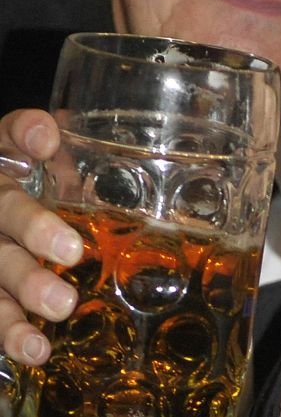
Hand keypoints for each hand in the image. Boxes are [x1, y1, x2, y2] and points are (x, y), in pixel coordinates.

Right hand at [0, 110, 81, 365]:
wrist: (11, 212)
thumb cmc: (38, 182)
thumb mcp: (51, 158)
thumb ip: (64, 150)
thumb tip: (56, 136)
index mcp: (3, 161)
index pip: (6, 135)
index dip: (23, 133)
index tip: (47, 144)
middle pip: (2, 211)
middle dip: (32, 230)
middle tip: (71, 250)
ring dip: (17, 298)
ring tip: (53, 320)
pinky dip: (9, 331)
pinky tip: (35, 351)